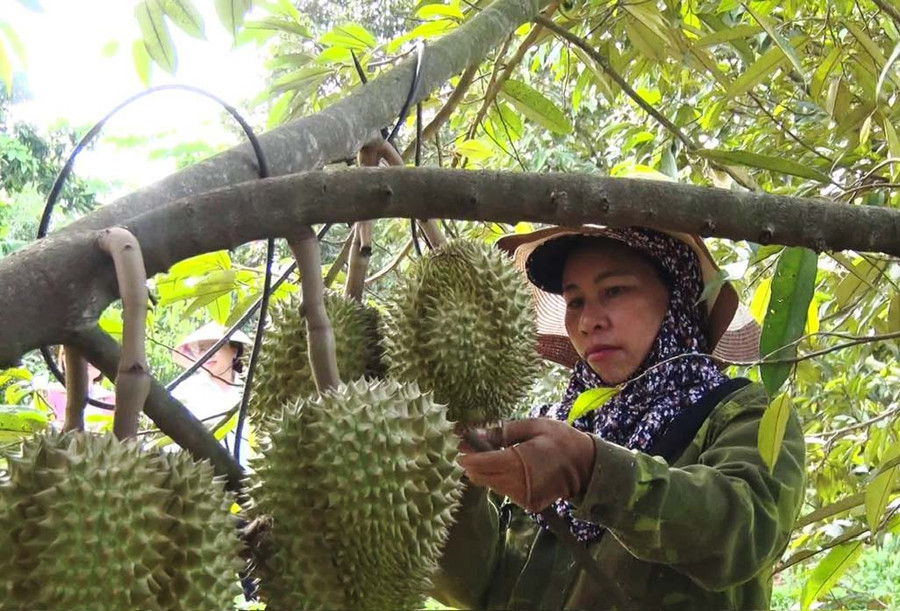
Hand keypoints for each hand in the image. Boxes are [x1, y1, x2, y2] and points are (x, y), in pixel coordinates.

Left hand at [458, 418, 595, 512]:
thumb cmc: (560, 439)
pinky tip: (506, 466)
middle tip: (470, 445)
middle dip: (471, 463)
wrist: (587, 467)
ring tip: (490, 453)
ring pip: (489, 484)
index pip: (480, 464)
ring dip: (485, 470)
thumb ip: (502, 432)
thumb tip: (474, 433)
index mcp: (518, 462)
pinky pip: (503, 490)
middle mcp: (517, 484)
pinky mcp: (526, 504)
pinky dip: (499, 478)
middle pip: (480, 477)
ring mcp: (522, 497)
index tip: (457, 444)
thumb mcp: (532, 426)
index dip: (465, 455)